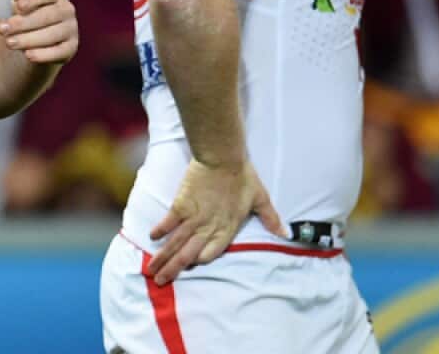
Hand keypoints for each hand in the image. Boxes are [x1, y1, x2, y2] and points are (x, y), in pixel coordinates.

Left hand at [0, 0, 77, 64]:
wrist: (35, 39)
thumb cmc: (26, 12)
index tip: (16, 6)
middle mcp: (67, 10)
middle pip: (47, 16)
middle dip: (23, 23)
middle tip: (2, 29)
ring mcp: (71, 29)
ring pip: (52, 35)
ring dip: (28, 39)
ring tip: (9, 43)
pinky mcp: (70, 48)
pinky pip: (59, 52)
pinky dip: (44, 54)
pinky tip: (28, 56)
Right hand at [145, 159, 286, 285]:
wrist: (223, 157)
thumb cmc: (243, 176)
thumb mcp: (260, 199)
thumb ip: (271, 219)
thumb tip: (287, 234)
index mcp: (227, 228)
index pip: (211, 253)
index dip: (199, 261)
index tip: (190, 267)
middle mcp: (208, 227)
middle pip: (188, 254)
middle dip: (173, 269)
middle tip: (161, 281)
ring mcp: (193, 217)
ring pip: (176, 242)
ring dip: (163, 256)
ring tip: (151, 268)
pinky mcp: (181, 204)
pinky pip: (169, 222)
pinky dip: (161, 230)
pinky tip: (152, 238)